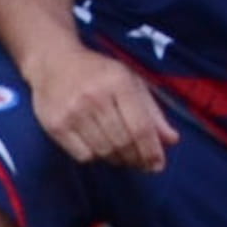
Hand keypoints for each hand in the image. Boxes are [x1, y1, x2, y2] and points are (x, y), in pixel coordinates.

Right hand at [34, 42, 173, 170]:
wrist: (54, 62)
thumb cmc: (99, 73)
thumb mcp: (130, 82)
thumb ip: (152, 111)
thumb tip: (172, 140)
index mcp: (119, 82)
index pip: (140, 127)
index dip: (152, 150)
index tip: (158, 164)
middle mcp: (95, 97)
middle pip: (123, 142)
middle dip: (137, 158)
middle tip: (141, 163)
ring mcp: (73, 112)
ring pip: (104, 152)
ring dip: (118, 160)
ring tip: (123, 156)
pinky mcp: (56, 125)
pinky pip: (84, 156)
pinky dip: (96, 158)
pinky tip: (100, 147)